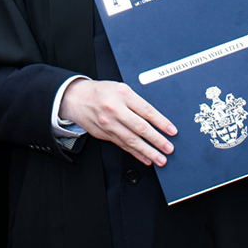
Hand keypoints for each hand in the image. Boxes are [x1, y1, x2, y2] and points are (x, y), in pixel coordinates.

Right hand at [60, 79, 176, 166]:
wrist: (76, 98)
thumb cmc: (101, 92)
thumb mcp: (121, 88)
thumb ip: (137, 101)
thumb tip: (156, 119)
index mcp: (123, 95)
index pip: (146, 110)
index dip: (161, 122)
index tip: (172, 131)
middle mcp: (115, 110)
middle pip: (140, 128)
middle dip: (157, 140)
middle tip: (169, 148)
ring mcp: (109, 124)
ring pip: (131, 140)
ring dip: (148, 152)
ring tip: (160, 159)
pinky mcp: (104, 134)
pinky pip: (122, 145)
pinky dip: (135, 153)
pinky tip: (145, 158)